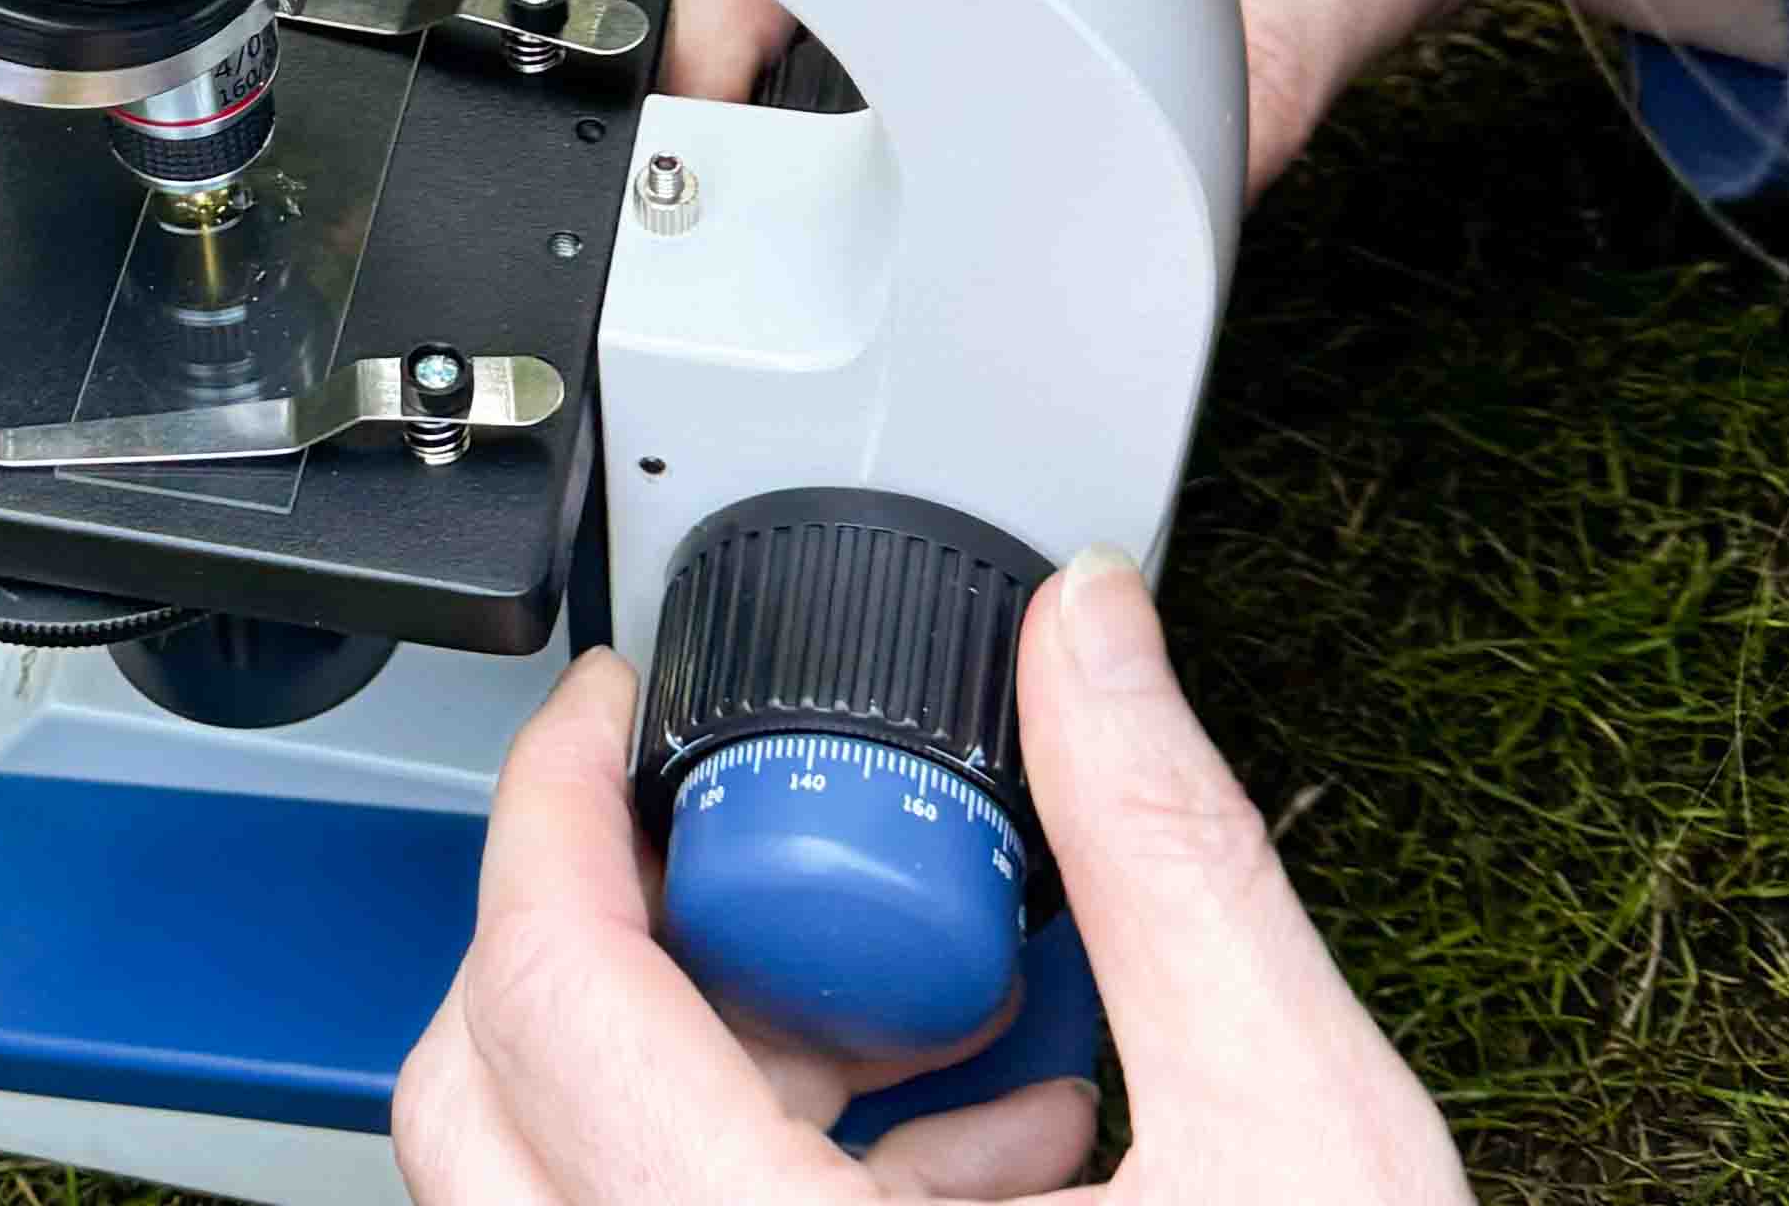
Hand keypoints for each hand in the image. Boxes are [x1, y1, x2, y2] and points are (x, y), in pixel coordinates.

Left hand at [393, 552, 1469, 1201]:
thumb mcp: (1301, 1143)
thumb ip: (1168, 862)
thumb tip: (1087, 640)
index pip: (550, 995)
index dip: (557, 810)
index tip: (606, 721)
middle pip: (487, 1102)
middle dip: (607, 946)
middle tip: (751, 865)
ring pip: (548, 1204)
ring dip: (682, 1078)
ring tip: (911, 1037)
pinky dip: (730, 1196)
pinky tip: (958, 1175)